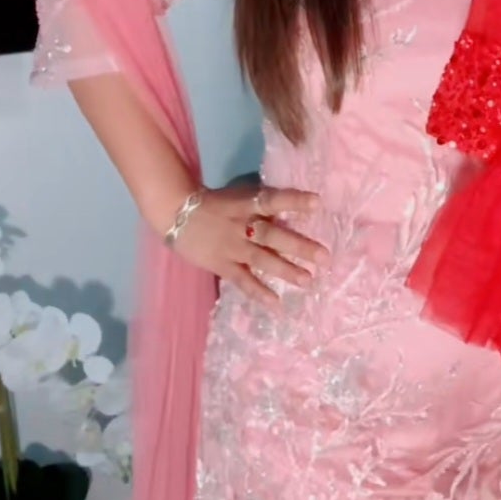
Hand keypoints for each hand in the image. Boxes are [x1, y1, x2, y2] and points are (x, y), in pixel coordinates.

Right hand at [168, 183, 327, 304]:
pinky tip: (276, 303)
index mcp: (246, 204)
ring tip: (308, 280)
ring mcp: (232, 247)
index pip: (272, 199)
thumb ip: (260, 206)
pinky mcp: (222, 265)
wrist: (176, 212)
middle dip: (299, 246)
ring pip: (262, 260)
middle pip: (273, 235)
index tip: (318, 203)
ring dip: (286, 270)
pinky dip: (259, 292)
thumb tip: (292, 211)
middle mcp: (241, 225)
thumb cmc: (215, 203)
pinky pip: (242, 280)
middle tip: (325, 257)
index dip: (294, 200)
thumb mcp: (238, 197)